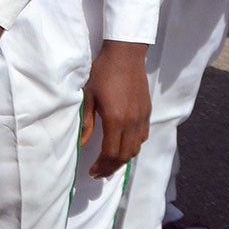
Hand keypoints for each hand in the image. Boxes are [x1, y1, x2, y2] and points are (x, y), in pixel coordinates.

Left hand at [81, 40, 149, 177]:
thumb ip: (86, 122)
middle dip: (111, 168)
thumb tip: (81, 144)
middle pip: (125, 155)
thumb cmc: (102, 73)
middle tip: (99, 173)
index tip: (92, 172)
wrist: (125, 55)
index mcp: (116, 119)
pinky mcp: (147, 112)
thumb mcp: (88, 96)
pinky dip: (133, 146)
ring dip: (123, 159)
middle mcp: (132, 122)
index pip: (110, 153)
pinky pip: (142, 136)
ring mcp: (142, 117)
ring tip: (110, 163)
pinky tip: (123, 146)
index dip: (101, 166)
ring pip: (136, 148)